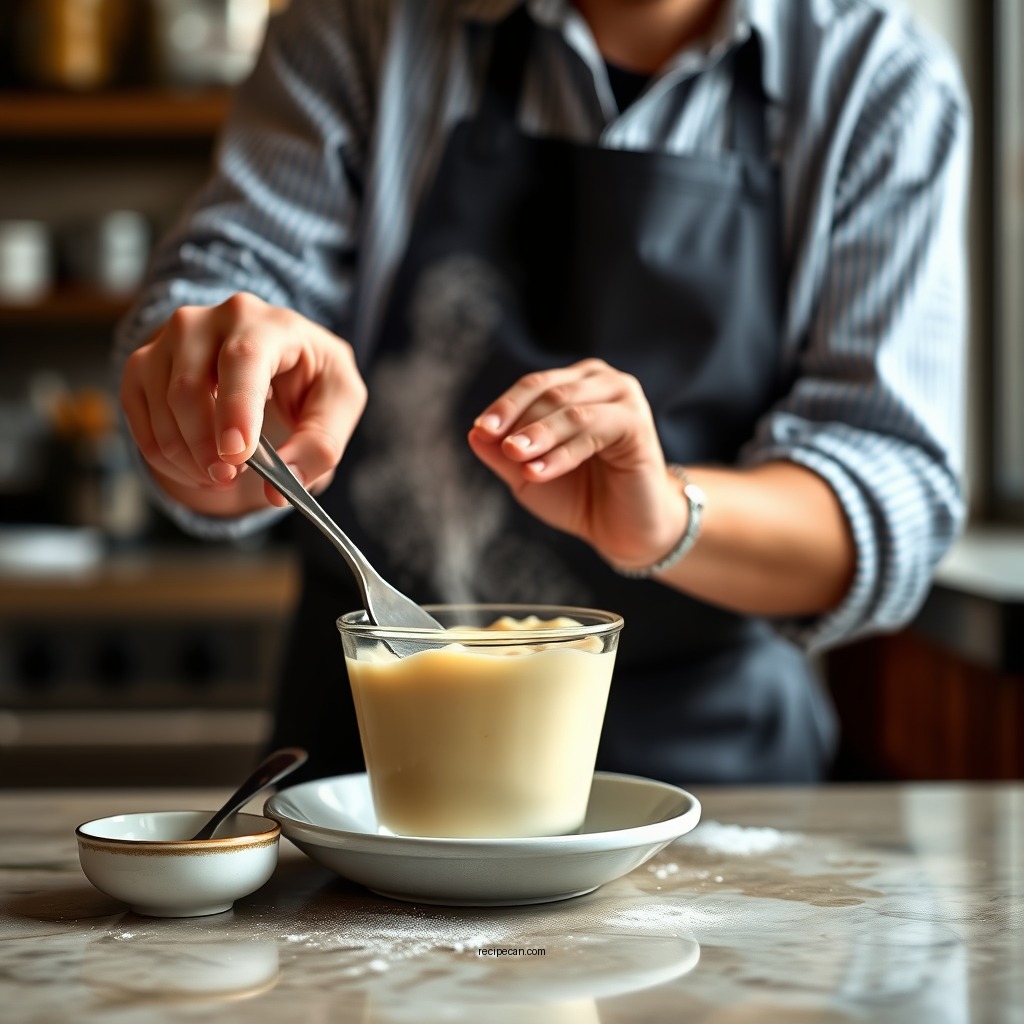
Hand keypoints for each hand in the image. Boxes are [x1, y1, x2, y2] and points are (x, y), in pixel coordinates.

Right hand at [120, 292, 366, 514]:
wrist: (276, 357)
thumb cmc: (310, 377)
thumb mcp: (339, 404)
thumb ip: (319, 446)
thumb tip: (278, 491)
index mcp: (268, 323)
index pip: (243, 358)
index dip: (236, 408)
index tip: (236, 455)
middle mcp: (209, 320)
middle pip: (189, 386)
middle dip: (205, 446)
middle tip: (227, 479)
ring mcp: (169, 339)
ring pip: (162, 405)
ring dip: (186, 457)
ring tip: (219, 476)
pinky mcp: (144, 364)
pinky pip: (139, 415)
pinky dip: (164, 456)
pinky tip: (195, 467)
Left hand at [467, 358, 687, 568]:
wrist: (624, 529)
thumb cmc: (579, 496)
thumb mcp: (529, 475)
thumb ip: (502, 455)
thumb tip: (472, 433)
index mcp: (574, 385)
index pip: (533, 385)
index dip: (505, 406)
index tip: (481, 430)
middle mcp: (601, 382)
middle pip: (549, 390)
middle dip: (519, 418)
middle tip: (500, 445)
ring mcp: (623, 398)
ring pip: (570, 409)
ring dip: (539, 433)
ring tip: (516, 456)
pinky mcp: (637, 423)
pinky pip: (592, 430)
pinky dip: (562, 451)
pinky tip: (539, 472)